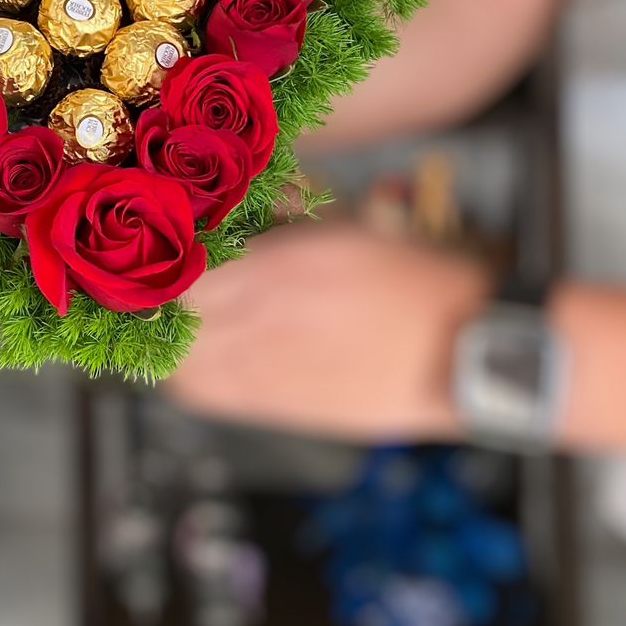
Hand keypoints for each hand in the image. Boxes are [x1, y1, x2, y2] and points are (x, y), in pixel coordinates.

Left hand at [167, 222, 491, 440]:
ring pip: (180, 360)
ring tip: (180, 326)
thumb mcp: (350, 231)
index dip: (163, 258)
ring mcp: (270, 366)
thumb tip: (240, 218)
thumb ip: (286, 222)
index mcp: (284, 263)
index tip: (157, 250)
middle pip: (171, 314)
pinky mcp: (282, 407)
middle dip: (158, 300)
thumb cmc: (417, 283)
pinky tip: (203, 362)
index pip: (184, 264)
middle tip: (158, 288)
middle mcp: (267, 315)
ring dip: (171, 341)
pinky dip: (192, 376)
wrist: (467, 352)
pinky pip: (208, 394)